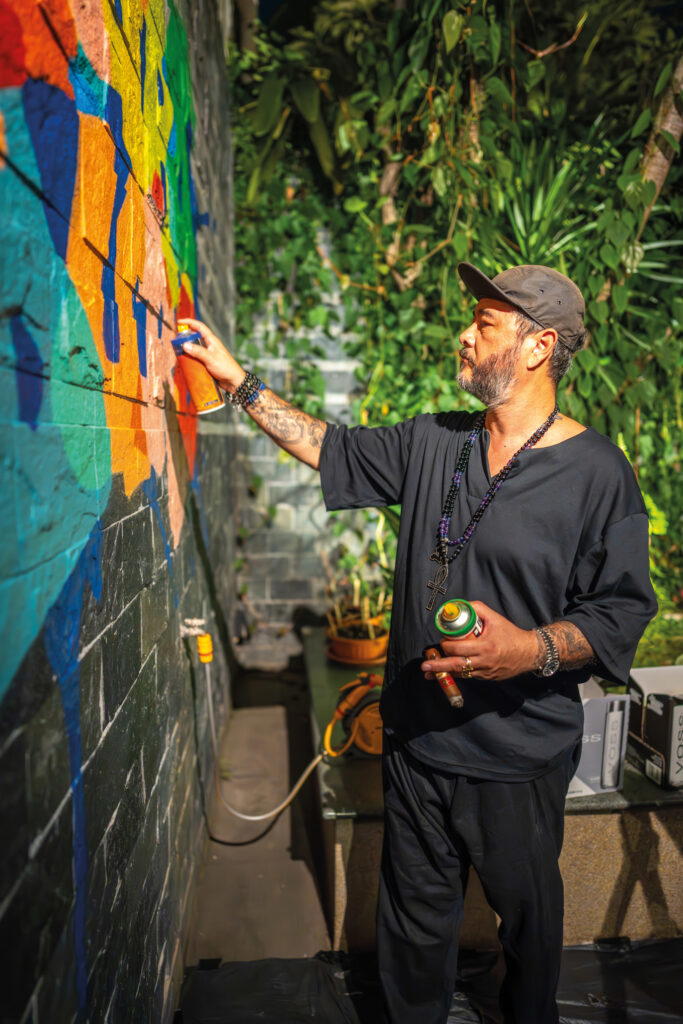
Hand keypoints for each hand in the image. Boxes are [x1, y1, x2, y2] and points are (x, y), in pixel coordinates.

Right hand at [177, 317, 245, 391]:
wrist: (234, 381)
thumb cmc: (225, 367)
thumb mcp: (210, 358)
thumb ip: (198, 351)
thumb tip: (184, 345)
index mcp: (211, 340)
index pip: (200, 327)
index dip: (189, 322)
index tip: (179, 322)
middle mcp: (209, 345)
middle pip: (195, 337)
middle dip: (185, 338)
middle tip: (176, 342)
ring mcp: (208, 354)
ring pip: (194, 349)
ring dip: (187, 350)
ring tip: (178, 353)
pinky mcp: (207, 363)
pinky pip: (196, 358)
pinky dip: (190, 359)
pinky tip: (184, 363)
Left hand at [420, 601, 539, 681]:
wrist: (529, 653)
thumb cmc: (510, 634)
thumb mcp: (495, 618)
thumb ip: (477, 608)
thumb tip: (459, 606)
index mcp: (485, 646)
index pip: (459, 648)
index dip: (447, 645)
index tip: (442, 641)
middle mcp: (485, 661)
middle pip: (457, 665)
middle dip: (439, 666)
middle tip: (425, 666)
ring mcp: (486, 672)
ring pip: (462, 674)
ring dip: (444, 674)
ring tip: (429, 674)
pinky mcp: (488, 678)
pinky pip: (470, 676)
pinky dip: (458, 674)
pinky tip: (447, 674)